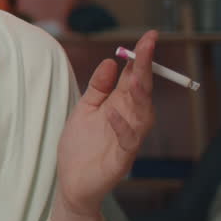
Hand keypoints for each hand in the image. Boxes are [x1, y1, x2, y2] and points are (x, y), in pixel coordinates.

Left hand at [55, 30, 157, 220]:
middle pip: (142, 91)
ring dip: (140, 95)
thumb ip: (98, 87)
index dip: (141, 58)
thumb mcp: (85, 109)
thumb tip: (111, 61)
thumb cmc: (81, 146)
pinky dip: (122, 126)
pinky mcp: (121, 159)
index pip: (134, 77)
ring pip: (142, 115)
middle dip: (146, 68)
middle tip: (147, 46)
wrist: (72, 183)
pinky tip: (113, 111)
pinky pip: (127, 141)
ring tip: (136, 75)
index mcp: (119, 106)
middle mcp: (129, 120)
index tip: (148, 37)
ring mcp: (127, 140)